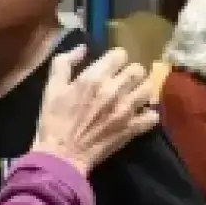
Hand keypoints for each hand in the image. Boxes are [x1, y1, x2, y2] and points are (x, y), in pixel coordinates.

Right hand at [31, 47, 157, 176]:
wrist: (62, 156)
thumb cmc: (54, 120)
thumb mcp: (52, 87)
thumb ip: (65, 62)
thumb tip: (82, 48)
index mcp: (94, 77)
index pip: (120, 54)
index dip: (115, 59)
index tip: (110, 67)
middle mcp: (114, 90)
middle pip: (138, 69)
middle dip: (130, 73)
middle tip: (122, 81)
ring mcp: (127, 110)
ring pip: (149, 88)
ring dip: (141, 90)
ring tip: (133, 96)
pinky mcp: (133, 128)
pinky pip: (153, 115)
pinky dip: (148, 114)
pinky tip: (139, 115)